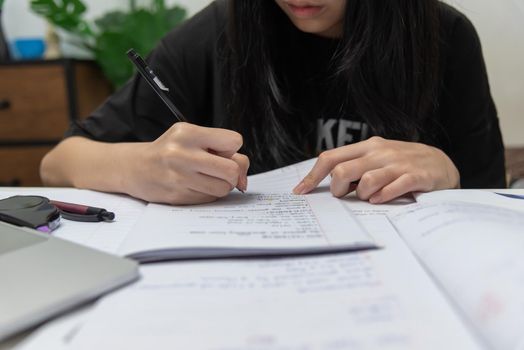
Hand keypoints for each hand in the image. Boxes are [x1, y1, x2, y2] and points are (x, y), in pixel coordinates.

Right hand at [125, 122, 248, 204]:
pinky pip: (210, 199)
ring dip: (221, 185)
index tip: (220, 150)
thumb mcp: (193, 137)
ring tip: (206, 177)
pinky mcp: (178, 197)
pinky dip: (208, 193)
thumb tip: (242, 178)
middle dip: (232, 172)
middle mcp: (182, 155)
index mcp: (188, 134)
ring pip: (223, 188)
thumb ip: (223, 149)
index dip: (232, 148)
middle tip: (219, 169)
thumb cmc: (171, 150)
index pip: (234, 141)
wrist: (137, 168)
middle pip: (232, 169)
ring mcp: (179, 178)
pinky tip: (195, 185)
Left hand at [293, 136, 459, 202]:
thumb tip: (329, 185)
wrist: (441, 164)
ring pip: (365, 182)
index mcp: (367, 147)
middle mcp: (379, 152)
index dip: (312, 176)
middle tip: (345, 196)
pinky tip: (381, 200)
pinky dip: (382, 198)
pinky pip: (391, 189)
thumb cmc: (402, 164)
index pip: (330, 157)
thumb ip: (355, 169)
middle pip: (342, 170)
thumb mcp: (377, 160)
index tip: (300, 192)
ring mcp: (397, 164)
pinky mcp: (415, 176)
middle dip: (337, 189)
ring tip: (369, 197)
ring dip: (362, 196)